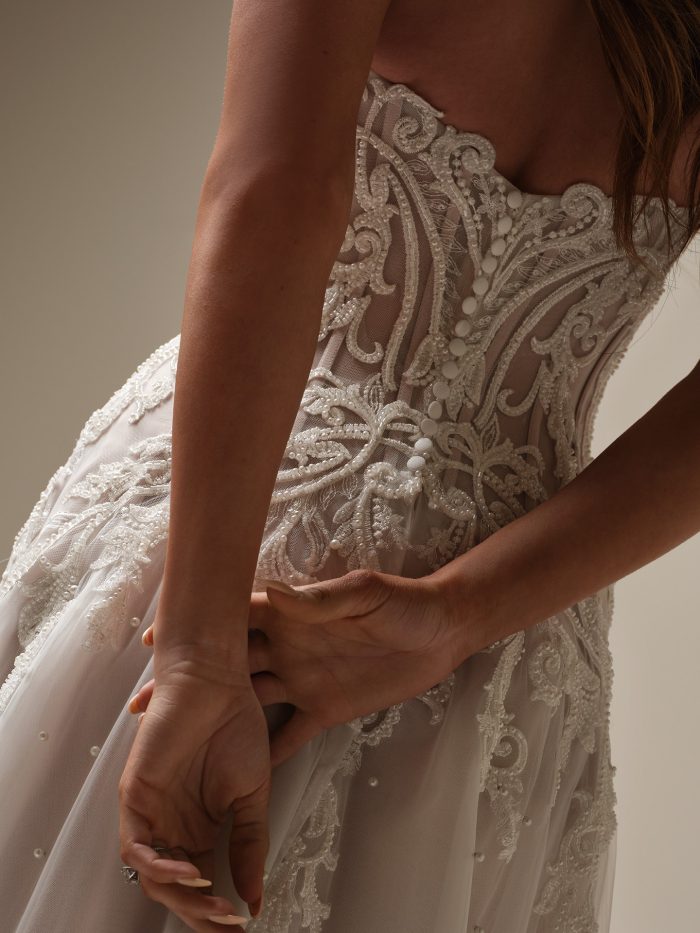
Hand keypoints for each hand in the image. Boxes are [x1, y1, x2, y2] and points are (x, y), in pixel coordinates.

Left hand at [118, 636, 270, 931]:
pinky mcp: (134, 795)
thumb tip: (255, 896)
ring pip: (154, 876)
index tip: (242, 928)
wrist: (216, 682)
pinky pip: (135, 848)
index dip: (219, 911)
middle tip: (228, 925)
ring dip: (183, 898)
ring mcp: (151, 812)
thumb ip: (250, 844)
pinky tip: (192, 874)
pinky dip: (160, 868)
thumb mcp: (252, 794)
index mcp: (199, 827)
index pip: (203, 884)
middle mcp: (172, 825)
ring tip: (215, 905)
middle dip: (202, 914)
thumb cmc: (234, 725)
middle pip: (176, 889)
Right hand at [132, 569, 460, 767]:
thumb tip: (270, 591)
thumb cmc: (405, 604)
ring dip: (215, 720)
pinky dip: (265, 754)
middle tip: (144, 703)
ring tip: (174, 742)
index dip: (195, 628)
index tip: (154, 641)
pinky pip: (290, 736)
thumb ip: (318, 600)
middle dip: (190, 681)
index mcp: (291, 614)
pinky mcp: (326, 709)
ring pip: (247, 702)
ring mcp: (303, 679)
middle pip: (228, 665)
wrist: (444, 631)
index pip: (234, 618)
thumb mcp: (365, 594)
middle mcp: (287, 646)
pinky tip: (237, 778)